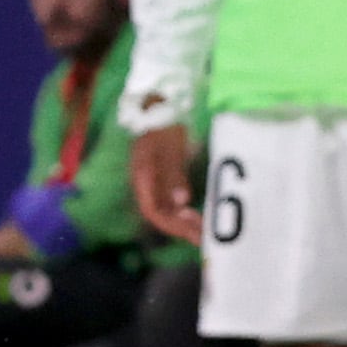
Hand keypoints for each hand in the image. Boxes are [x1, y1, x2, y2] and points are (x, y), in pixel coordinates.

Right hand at [130, 121, 202, 243]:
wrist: (156, 107)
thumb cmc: (163, 125)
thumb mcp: (170, 148)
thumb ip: (174, 174)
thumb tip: (182, 201)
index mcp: (143, 177)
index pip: (153, 210)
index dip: (171, 225)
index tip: (191, 232)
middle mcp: (145, 185)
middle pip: (160, 214)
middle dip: (180, 228)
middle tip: (203, 239)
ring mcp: (153, 183)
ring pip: (165, 210)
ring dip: (183, 223)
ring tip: (203, 231)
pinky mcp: (161, 179)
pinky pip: (170, 202)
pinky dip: (183, 212)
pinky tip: (196, 215)